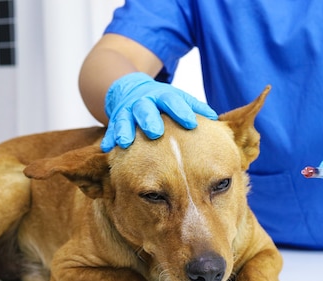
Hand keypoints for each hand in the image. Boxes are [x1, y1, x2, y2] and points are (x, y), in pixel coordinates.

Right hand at [102, 72, 217, 151]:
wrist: (131, 89)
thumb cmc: (162, 101)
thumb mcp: (178, 100)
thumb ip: (193, 108)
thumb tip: (215, 119)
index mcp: (162, 96)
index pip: (173, 101)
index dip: (181, 111)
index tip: (191, 123)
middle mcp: (144, 102)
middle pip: (146, 108)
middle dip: (150, 120)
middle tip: (156, 132)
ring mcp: (128, 110)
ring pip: (125, 119)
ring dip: (125, 130)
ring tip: (126, 142)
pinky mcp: (115, 119)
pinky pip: (111, 129)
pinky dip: (109, 138)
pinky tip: (107, 149)